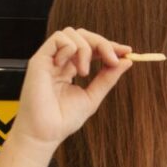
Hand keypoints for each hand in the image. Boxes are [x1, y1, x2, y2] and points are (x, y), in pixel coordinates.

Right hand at [11, 28, 131, 155]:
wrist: (46, 133)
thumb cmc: (64, 119)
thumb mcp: (93, 96)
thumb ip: (108, 78)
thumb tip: (126, 61)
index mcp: (71, 68)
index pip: (91, 47)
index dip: (109, 46)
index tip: (127, 51)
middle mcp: (60, 61)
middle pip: (82, 35)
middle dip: (102, 43)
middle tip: (113, 59)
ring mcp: (50, 59)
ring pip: (71, 33)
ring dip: (86, 49)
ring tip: (86, 73)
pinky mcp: (39, 60)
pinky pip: (58, 39)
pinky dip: (71, 48)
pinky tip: (74, 68)